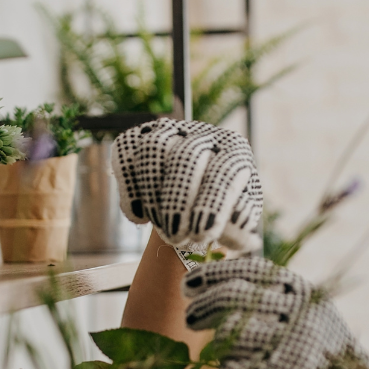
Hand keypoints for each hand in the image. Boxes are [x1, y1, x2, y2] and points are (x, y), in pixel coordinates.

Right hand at [111, 119, 262, 252]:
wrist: (192, 200)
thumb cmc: (219, 212)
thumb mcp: (235, 221)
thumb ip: (238, 229)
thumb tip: (242, 236)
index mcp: (234, 149)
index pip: (224, 171)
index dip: (211, 204)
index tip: (201, 236)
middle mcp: (202, 133)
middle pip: (186, 157)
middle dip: (178, 201)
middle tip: (176, 237)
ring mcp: (167, 131)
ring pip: (154, 151)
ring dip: (154, 196)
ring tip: (162, 229)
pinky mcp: (137, 138)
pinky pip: (126, 155)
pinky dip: (130, 188)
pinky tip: (140, 218)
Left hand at [182, 257, 368, 368]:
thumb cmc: (323, 353)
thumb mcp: (309, 311)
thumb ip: (274, 291)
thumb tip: (221, 271)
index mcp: (303, 292)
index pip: (249, 270)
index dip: (213, 274)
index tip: (189, 284)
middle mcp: (298, 315)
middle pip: (232, 298)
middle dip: (203, 307)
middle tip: (191, 317)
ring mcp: (289, 348)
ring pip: (228, 333)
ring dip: (216, 341)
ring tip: (220, 349)